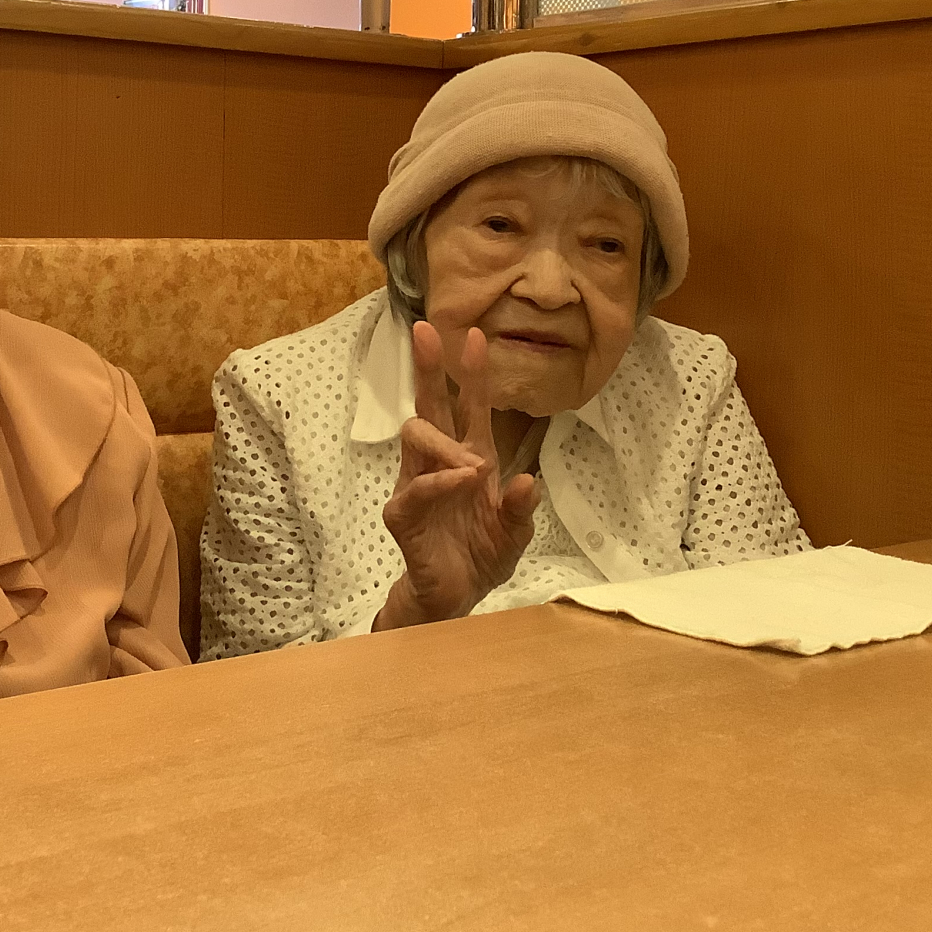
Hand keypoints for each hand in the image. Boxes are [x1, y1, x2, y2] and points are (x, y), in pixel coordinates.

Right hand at [375, 322, 538, 630]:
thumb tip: (528, 481)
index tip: (474, 335)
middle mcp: (441, 464)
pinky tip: (462, 480)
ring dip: (447, 442)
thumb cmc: (481, 556)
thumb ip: (521, 509)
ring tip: (475, 467)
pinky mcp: (403, 513)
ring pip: (417, 437)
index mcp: (470, 460)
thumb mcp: (514, 533)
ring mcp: (418, 485)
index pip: (468, 409)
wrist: (456, 599)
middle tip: (425, 332)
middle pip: (430, 406)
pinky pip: (416, 488)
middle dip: (429, 369)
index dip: (470, 374)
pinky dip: (440, 481)